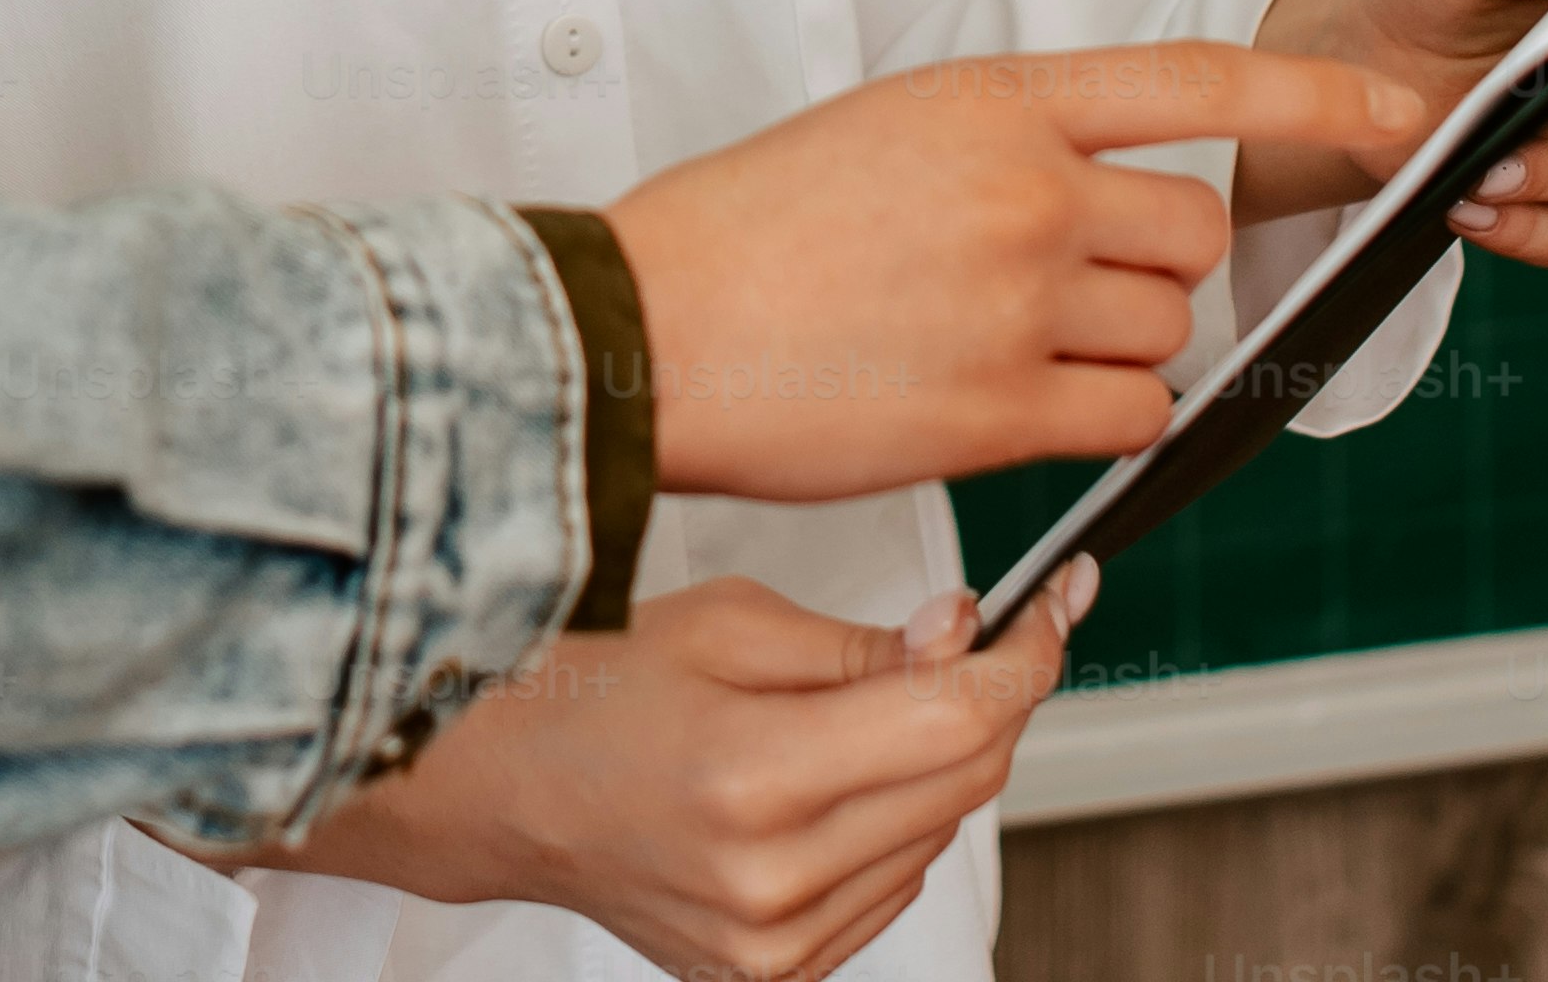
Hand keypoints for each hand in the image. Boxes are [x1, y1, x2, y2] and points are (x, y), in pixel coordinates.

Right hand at [211, 565, 1094, 980]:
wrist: (493, 790)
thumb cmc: (584, 689)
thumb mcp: (724, 620)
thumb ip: (861, 643)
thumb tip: (965, 638)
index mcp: (752, 778)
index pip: (956, 718)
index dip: (1026, 652)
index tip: (1054, 603)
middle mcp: (771, 882)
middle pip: (965, 781)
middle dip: (987, 695)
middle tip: (967, 633)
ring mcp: (774, 945)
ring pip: (939, 836)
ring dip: (938, 762)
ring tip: (862, 709)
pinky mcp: (774, 974)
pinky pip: (894, 887)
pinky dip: (894, 823)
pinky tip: (835, 779)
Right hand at [605, 46, 1428, 496]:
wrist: (644, 329)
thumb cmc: (745, 232)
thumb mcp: (883, 129)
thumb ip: (1009, 149)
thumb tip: (1107, 210)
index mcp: (991, 96)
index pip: (1196, 80)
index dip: (1317, 93)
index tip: (1403, 114)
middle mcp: (1025, 188)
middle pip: (1195, 233)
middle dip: (1158, 268)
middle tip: (1066, 290)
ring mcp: (1019, 301)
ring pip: (1166, 333)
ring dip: (1119, 351)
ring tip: (1001, 349)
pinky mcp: (1002, 410)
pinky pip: (1130, 418)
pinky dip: (1101, 422)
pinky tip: (1014, 408)